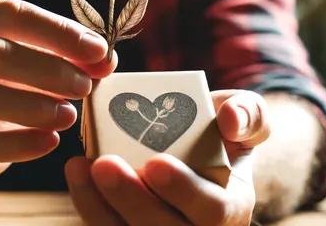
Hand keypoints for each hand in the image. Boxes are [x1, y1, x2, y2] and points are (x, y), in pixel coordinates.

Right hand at [0, 0, 115, 180]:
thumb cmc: (11, 83)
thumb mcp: (40, 61)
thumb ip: (73, 56)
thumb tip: (105, 60)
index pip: (11, 13)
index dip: (58, 31)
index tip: (98, 50)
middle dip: (48, 69)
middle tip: (85, 86)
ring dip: (34, 106)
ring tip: (70, 115)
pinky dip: (18, 144)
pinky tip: (50, 142)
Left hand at [65, 89, 269, 224]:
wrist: (199, 148)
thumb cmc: (222, 133)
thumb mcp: (246, 116)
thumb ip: (249, 113)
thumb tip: (230, 121)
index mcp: (232, 208)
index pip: (213, 212)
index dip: (183, 191)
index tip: (156, 162)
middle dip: (131, 200)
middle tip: (103, 163)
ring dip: (100, 207)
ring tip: (81, 167)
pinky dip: (89, 205)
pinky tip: (76, 171)